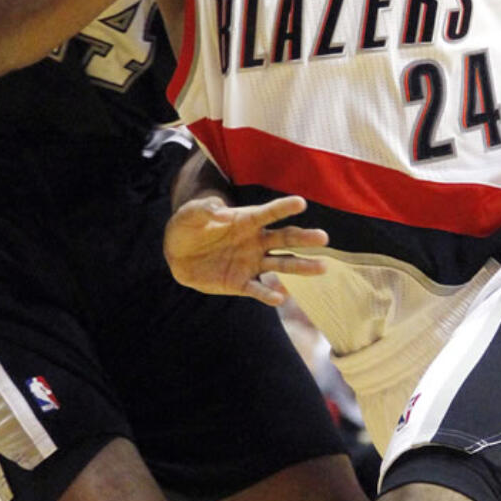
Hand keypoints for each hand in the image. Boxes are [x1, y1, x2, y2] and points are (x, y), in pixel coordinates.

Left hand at [164, 193, 327, 306]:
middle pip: (285, 240)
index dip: (284, 207)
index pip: (269, 213)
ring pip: (281, 265)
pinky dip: (268, 295)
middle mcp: (256, 241)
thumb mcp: (191, 214)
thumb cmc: (188, 227)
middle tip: (323, 238)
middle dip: (304, 239)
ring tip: (322, 268)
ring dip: (301, 267)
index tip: (301, 202)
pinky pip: (258, 290)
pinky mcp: (241, 283)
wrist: (177, 255)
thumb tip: (222, 212)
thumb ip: (205, 210)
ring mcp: (251, 263)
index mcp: (247, 220)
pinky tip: (280, 298)